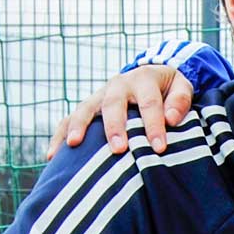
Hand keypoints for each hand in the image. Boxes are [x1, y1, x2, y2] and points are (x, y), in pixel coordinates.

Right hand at [42, 65, 196, 160]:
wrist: (149, 77)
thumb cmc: (168, 90)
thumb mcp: (181, 87)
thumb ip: (180, 100)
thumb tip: (172, 119)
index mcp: (143, 79)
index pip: (149, 103)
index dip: (154, 125)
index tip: (159, 148)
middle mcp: (118, 85)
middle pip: (113, 104)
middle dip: (115, 126)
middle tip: (118, 148)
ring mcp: (99, 96)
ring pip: (85, 109)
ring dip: (79, 126)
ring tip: (74, 145)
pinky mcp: (87, 108)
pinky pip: (67, 120)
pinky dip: (59, 136)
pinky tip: (52, 156)